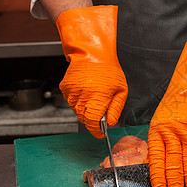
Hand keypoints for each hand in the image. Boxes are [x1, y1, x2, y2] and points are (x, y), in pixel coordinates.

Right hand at [56, 6, 127, 137]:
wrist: (92, 53)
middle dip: (92, 119)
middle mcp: (82, 95)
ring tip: (94, 95)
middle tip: (101, 110)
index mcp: (97, 97)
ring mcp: (71, 91)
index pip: (92, 122)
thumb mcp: (121, 90)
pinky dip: (78, 100)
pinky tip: (86, 90)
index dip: (96, 131)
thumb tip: (110, 124)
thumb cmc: (109, 70)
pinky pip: (70, 101)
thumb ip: (116, 109)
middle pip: (84, 118)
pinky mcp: (65, 87)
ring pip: (76, 111)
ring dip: (85, 109)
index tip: (100, 134)